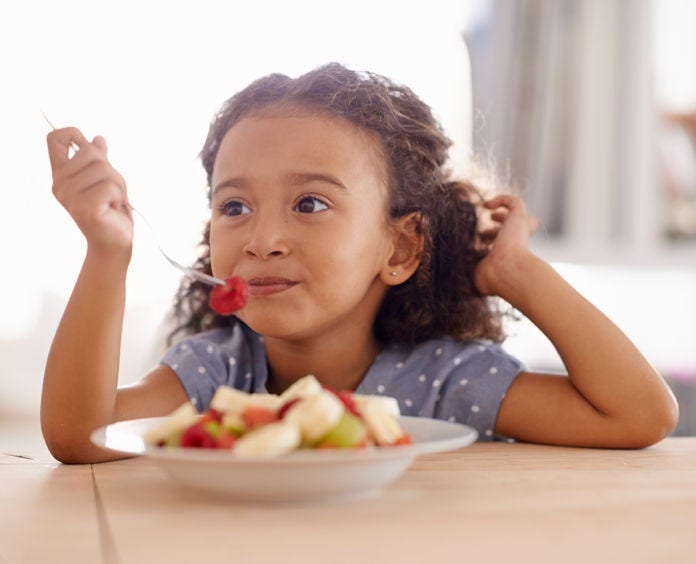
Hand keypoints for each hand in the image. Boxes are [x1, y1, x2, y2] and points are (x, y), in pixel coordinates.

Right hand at [47, 127, 132, 254]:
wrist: (114, 242)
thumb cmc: (110, 211)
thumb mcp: (104, 181)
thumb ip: (99, 161)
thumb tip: (98, 139)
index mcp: (61, 174)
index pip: (55, 139)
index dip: (73, 134)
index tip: (89, 146)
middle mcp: (61, 184)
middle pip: (90, 152)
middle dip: (111, 169)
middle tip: (112, 191)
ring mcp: (70, 197)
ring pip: (104, 169)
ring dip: (118, 186)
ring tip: (113, 201)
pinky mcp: (86, 208)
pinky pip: (110, 187)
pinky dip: (120, 197)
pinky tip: (113, 209)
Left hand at [474, 194, 537, 296]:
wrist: (505, 272)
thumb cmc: (491, 278)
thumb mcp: (476, 275)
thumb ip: (469, 271)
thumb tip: (452, 276)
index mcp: (508, 256)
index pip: (505, 246)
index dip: (494, 241)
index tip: (482, 242)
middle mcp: (516, 243)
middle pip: (514, 231)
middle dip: (500, 228)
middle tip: (484, 232)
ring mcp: (519, 230)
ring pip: (518, 215)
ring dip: (502, 214)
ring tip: (489, 214)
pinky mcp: (519, 218)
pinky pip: (514, 202)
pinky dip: (501, 199)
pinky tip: (486, 205)